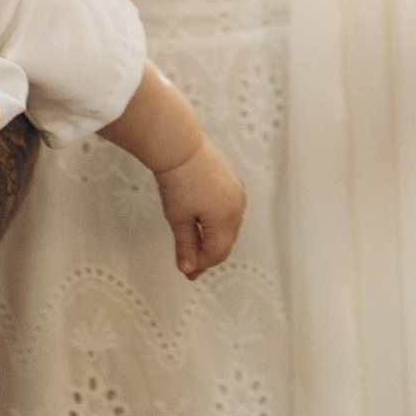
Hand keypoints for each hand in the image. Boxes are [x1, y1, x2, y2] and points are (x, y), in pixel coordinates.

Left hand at [154, 140, 245, 278]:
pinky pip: (229, 207)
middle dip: (207, 252)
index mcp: (226, 218)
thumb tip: (188, 268)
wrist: (179, 144)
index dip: (201, 265)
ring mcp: (238, 191)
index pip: (217, 253)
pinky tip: (202, 218)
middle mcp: (238, 205)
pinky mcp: (233, 179)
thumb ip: (186, 246)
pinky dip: (217, 217)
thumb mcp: (178, 218)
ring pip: (228, 224)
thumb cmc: (177, 178)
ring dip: (213, 235)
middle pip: (225, 240)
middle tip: (189, 261)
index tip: (187, 271)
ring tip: (194, 240)